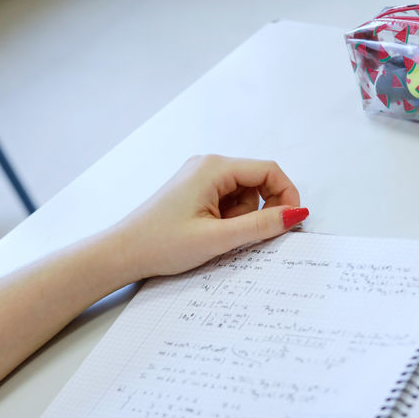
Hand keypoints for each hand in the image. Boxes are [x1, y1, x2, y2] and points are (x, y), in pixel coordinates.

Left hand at [108, 155, 308, 280]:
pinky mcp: (194, 191)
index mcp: (214, 168)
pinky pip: (226, 201)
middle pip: (257, 182)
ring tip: (214, 236)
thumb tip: (296, 214)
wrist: (122, 253)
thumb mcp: (218, 238)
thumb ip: (261, 226)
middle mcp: (207, 165)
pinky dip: (226, 219)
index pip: (269, 171)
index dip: (287, 195)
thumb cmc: (160, 244)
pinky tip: (207, 233)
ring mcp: (199, 177)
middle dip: (257, 212)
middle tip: (239, 236)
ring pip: (242, 195)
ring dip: (239, 218)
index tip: (292, 222)